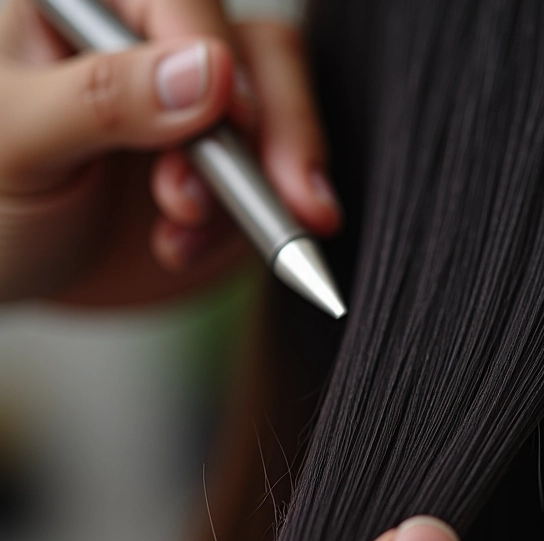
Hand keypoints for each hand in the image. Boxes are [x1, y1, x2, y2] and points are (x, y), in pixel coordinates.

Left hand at [0, 0, 341, 302]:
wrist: (18, 271)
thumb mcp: (18, 142)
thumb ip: (102, 98)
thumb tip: (205, 73)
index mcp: (88, 9)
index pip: (180, 1)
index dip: (220, 56)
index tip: (231, 121)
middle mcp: (153, 50)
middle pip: (257, 58)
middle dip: (269, 137)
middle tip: (268, 199)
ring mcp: (198, 113)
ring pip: (278, 121)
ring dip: (260, 191)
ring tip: (184, 235)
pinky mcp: (226, 169)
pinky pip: (270, 184)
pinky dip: (246, 226)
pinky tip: (186, 246)